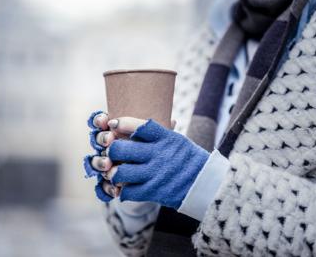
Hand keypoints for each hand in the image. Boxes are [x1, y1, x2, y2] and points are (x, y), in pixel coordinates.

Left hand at [84, 111, 208, 208]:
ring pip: (120, 172)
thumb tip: (130, 124)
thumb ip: (155, 133)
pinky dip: (122, 191)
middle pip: (121, 148)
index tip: (113, 123)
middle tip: (111, 153)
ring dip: (113, 173)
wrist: (205, 184)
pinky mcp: (153, 191)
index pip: (139, 126)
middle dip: (111, 151)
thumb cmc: (186, 158)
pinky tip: (125, 188)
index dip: (122, 123)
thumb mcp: (176, 139)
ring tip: (114, 172)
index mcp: (165, 138)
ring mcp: (155, 173)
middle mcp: (158, 154)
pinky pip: (128, 191)